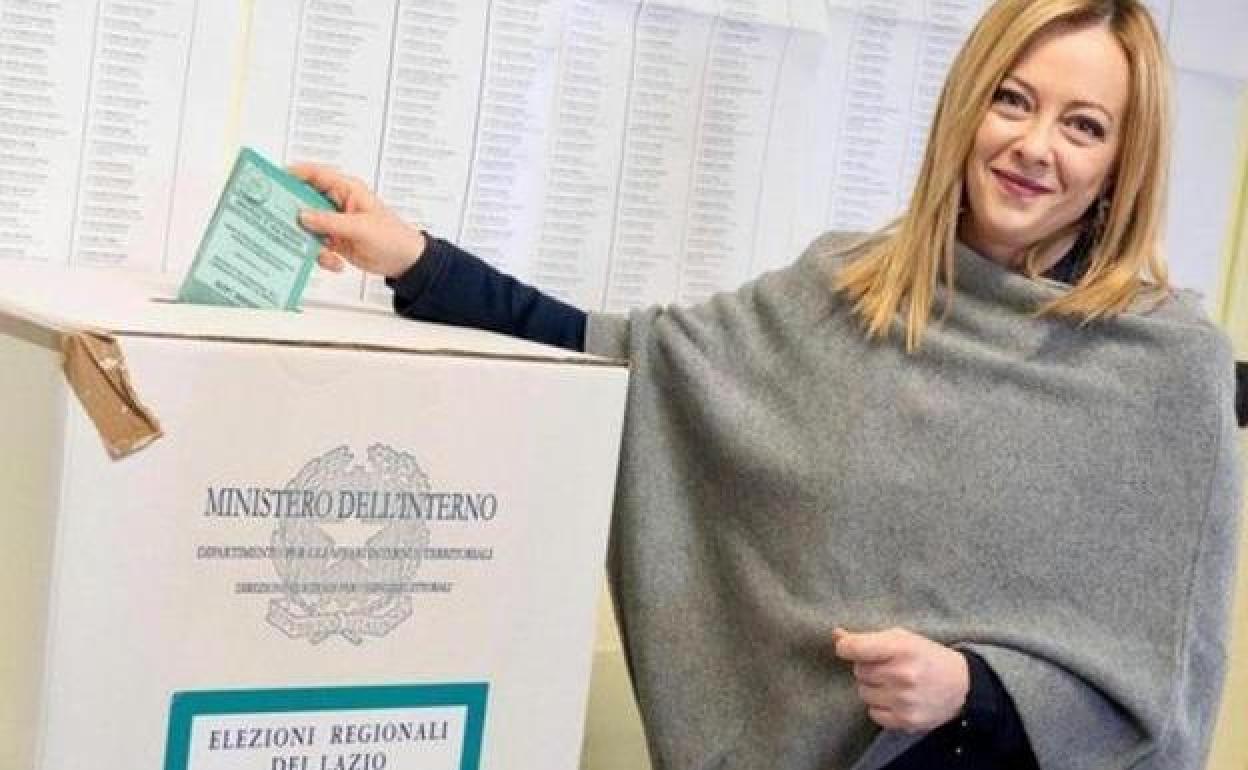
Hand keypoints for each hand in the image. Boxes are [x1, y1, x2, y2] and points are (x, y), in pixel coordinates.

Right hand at [289, 162, 426, 277]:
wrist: (406, 262)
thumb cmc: (393, 238)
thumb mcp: (361, 228)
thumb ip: (330, 221)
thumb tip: (303, 215)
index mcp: (347, 190)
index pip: (316, 175)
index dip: (294, 173)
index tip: (273, 180)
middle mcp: (337, 204)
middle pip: (304, 201)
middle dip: (293, 213)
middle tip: (280, 222)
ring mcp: (334, 223)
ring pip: (308, 226)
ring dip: (308, 240)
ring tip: (318, 251)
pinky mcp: (335, 241)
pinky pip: (316, 245)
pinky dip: (322, 256)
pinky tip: (335, 262)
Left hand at [833, 627, 968, 733]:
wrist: (962, 685)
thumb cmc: (927, 656)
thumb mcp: (902, 638)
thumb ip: (867, 637)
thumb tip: (836, 635)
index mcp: (900, 648)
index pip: (854, 648)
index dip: (846, 647)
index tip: (849, 648)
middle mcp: (901, 675)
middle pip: (858, 671)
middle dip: (867, 668)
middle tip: (887, 666)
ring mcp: (904, 700)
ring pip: (863, 693)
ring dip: (873, 688)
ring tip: (894, 683)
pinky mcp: (906, 720)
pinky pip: (873, 713)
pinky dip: (881, 707)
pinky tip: (897, 699)